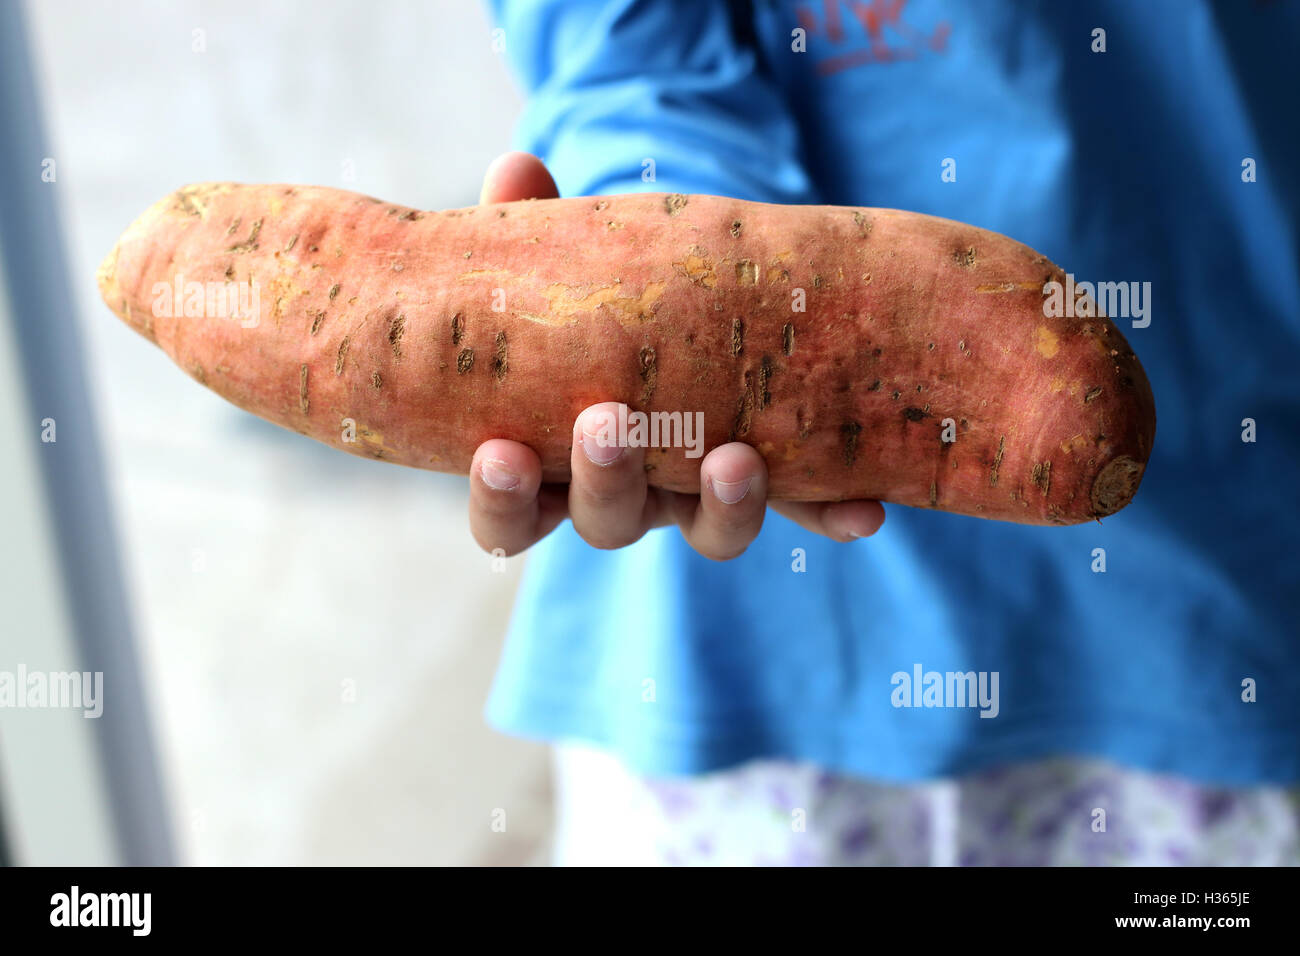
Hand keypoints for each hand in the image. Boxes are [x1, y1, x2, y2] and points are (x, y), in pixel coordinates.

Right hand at [468, 152, 885, 560]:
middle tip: (607, 424)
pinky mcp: (775, 482)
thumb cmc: (589, 302)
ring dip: (722, 506)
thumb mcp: (553, 264)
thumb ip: (525, 228)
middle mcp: (628, 492)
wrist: (677, 308)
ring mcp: (702, 494)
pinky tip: (862, 511)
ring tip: (735, 458)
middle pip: (609, 523)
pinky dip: (829, 512)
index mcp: (553, 460)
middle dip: (607, 481)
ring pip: (708, 531)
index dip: (499, 497)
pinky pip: (802, 508)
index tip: (499, 453)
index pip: (510, 510)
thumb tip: (517, 170)